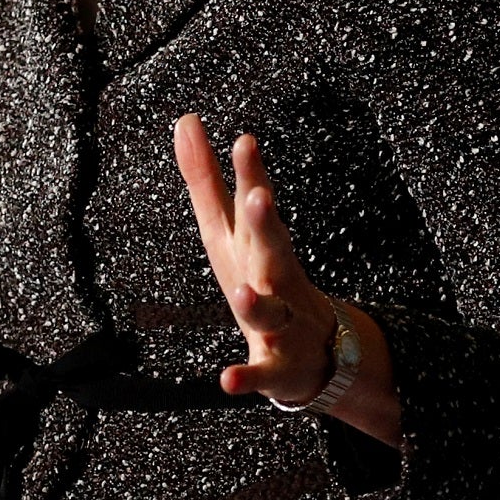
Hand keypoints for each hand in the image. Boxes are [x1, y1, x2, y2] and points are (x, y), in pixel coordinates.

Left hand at [174, 115, 336, 405]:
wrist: (315, 352)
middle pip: (272, 249)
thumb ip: (206, 177)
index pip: (254, 205)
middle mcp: (275, 278)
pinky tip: (227, 380)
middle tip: (258, 198)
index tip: (244, 141)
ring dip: (257, 302)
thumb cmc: (262, 277)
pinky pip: (262, 373)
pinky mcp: (277, 365)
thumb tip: (185, 119)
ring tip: (241, 291)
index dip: (249, 175)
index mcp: (259, 245)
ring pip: (270, 311)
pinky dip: (246, 377)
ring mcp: (282, 322)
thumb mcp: (228, 229)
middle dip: (266, 225)